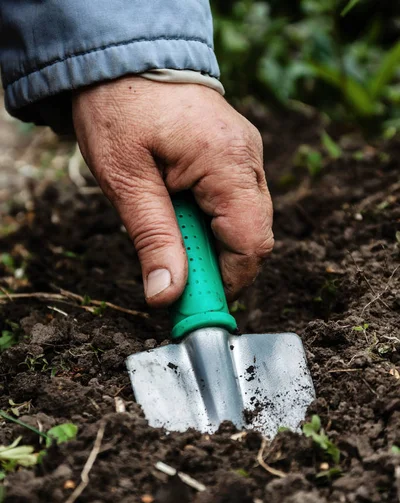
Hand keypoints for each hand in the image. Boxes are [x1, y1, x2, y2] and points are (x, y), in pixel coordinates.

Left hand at [72, 78, 272, 306]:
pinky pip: (236, 205)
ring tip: (172, 236)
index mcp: (227, 161)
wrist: (125, 59)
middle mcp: (249, 159)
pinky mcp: (237, 157)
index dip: (226, 281)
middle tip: (175, 272)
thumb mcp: (125, 179)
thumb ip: (152, 239)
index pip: (250, 243)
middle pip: (254, 237)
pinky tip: (181, 214)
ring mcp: (247, 156)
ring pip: (246, 224)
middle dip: (217, 265)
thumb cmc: (119, 109)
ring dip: (212, 244)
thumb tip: (166, 295)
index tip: (192, 301)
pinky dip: (211, 223)